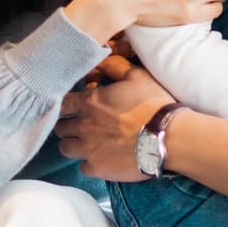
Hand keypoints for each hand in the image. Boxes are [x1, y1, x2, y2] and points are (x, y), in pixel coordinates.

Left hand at [56, 55, 173, 180]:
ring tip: (87, 142)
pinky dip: (89, 163)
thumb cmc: (153, 104)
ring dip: (73, 144)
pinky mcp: (97, 168)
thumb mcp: (137, 76)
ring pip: (65, 148)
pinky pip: (82, 167)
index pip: (61, 102)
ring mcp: (88, 149)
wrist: (167, 137)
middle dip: (68, 124)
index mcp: (89, 102)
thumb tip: (102, 58)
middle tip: (81, 124)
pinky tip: (101, 157)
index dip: (64, 104)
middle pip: (60, 127)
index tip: (72, 106)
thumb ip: (115, 66)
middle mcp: (83, 126)